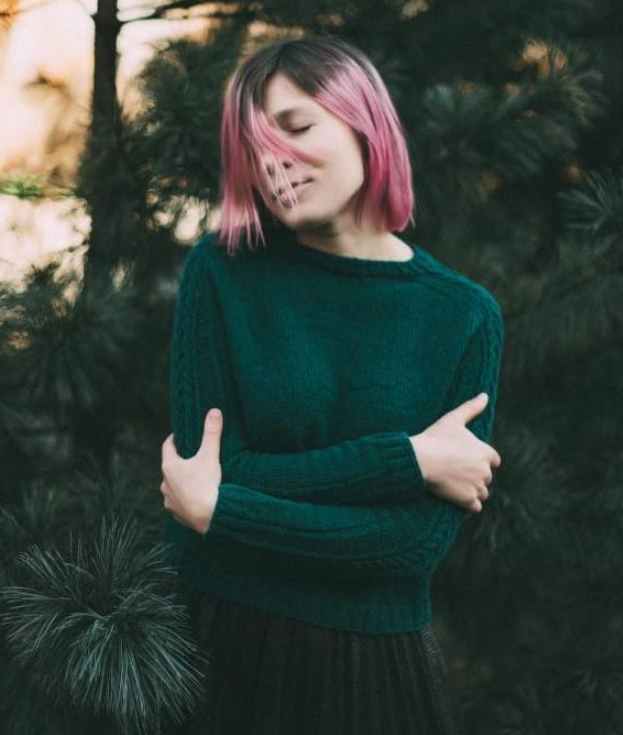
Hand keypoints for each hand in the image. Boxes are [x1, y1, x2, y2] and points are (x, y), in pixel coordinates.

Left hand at [160, 408, 222, 534]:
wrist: (210, 516)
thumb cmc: (207, 485)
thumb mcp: (210, 455)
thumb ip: (212, 433)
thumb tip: (214, 411)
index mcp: (170, 466)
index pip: (168, 447)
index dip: (174, 440)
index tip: (180, 436)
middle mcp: (165, 484)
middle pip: (170, 467)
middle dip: (180, 462)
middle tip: (192, 457)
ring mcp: (170, 500)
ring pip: (173, 487)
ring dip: (181, 482)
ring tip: (195, 479)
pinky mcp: (177, 514)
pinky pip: (179, 503)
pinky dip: (185, 498)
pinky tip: (195, 499)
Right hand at [410, 393, 500, 512]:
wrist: (421, 460)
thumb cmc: (436, 438)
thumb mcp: (453, 419)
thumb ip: (472, 407)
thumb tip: (485, 394)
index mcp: (486, 452)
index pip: (493, 460)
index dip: (481, 459)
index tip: (466, 459)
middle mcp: (485, 471)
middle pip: (486, 477)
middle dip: (476, 475)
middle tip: (456, 471)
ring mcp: (477, 487)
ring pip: (482, 492)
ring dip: (473, 490)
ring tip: (456, 485)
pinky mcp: (468, 500)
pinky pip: (476, 506)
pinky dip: (469, 504)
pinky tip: (457, 498)